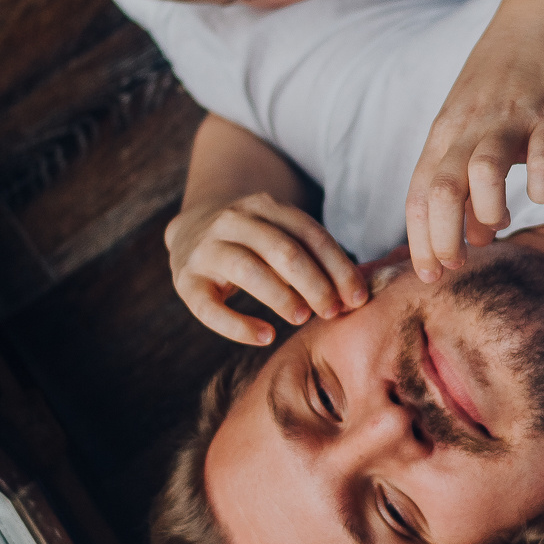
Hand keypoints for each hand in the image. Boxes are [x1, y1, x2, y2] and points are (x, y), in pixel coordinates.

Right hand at [166, 193, 367, 345]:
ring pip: (248, 270)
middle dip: (315, 283)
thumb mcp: (279, 235)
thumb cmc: (253, 242)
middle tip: (333, 311)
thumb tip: (351, 298)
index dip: (339, 268)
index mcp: (265, 206)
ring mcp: (207, 249)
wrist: (190, 228)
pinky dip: (239, 325)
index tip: (357, 297)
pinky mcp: (186, 280)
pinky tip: (265, 336)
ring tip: (303, 318)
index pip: (310, 235)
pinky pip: (210, 307)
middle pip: (283, 250)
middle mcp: (234, 221)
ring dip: (282, 296)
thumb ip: (311, 258)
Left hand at [404, 13, 543, 278]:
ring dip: (486, 210)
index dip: (420, 240)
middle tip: (456, 265)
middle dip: (442, 238)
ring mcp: (510, 120)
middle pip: (443, 190)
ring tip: (496, 225)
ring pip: (483, 171)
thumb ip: (467, 179)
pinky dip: (541, 181)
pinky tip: (542, 194)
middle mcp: (470, 129)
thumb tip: (474, 236)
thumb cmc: (504, 79)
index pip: (420, 195)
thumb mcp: (471, 125)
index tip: (429, 274)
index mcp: (446, 135)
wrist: (543, 17)